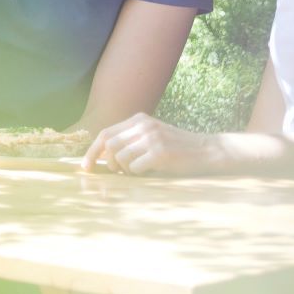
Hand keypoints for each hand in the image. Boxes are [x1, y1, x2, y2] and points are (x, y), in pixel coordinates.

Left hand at [82, 113, 221, 176]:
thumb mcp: (153, 137)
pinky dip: (137, 174)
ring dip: (124, 170)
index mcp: (139, 120)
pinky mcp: (160, 152)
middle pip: (109, 145)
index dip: (92, 151)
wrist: (208, 151)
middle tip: (117, 173)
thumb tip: (101, 158)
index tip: (86, 167)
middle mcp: (144, 126)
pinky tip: (149, 172)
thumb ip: (131, 142)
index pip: (106, 134)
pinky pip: (134, 167)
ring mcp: (152, 138)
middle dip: (106, 163)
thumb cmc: (178, 149)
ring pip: (119, 158)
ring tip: (138, 171)